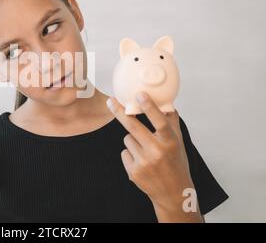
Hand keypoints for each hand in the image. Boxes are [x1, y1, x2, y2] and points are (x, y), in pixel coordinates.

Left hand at [106, 91, 199, 219]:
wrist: (174, 193)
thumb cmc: (176, 163)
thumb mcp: (178, 142)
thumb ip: (171, 122)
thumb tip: (166, 102)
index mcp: (170, 142)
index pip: (159, 121)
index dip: (149, 107)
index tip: (139, 94)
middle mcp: (157, 152)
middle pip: (133, 127)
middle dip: (120, 112)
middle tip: (110, 101)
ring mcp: (144, 163)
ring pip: (127, 139)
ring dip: (133, 140)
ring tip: (146, 151)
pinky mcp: (133, 172)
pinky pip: (124, 152)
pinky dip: (130, 154)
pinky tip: (142, 162)